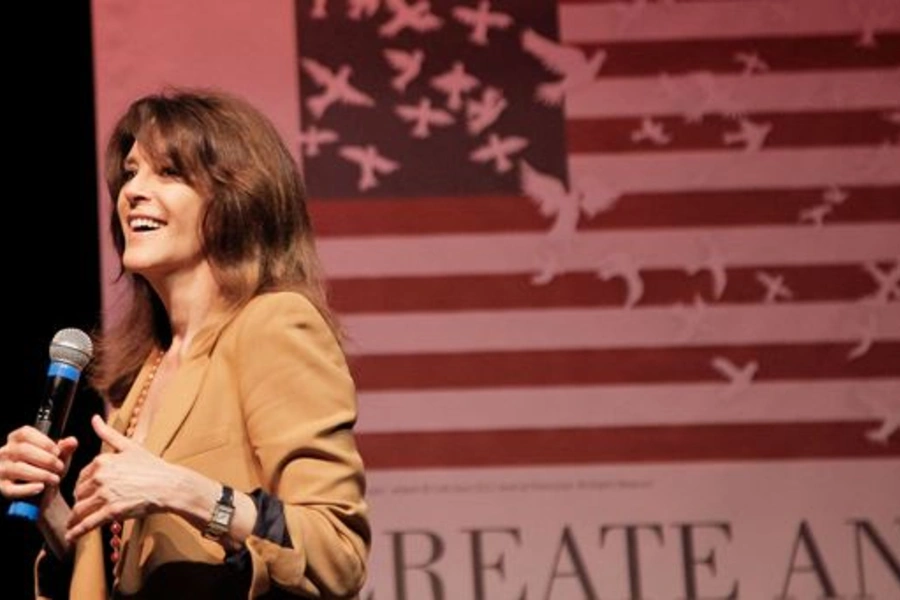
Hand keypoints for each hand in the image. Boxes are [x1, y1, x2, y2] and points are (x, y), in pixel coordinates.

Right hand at [0, 425, 76, 502]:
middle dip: (46, 460)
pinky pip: (11, 489)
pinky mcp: (1, 487)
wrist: (43, 491)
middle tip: (59, 467)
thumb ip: (65, 448)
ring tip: (55, 479)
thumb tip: (72, 441)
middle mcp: (5, 452)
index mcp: (17, 439)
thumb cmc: (48, 467)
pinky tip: (41, 487)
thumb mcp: (58, 456)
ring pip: (18, 469)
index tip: (57, 451)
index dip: (44, 442)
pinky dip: (28, 489)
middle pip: (23, 451)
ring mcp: (1, 470)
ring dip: (41, 474)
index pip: (25, 433)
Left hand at [66, 415, 174, 542]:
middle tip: (82, 509)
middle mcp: (100, 477)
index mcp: (102, 461)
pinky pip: (87, 523)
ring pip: (80, 509)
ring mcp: (105, 495)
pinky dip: (77, 531)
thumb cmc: (153, 466)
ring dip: (74, 519)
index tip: (86, 493)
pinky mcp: (112, 512)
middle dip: (80, 502)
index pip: (81, 477)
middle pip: (79, 494)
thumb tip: (95, 418)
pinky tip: (71, 536)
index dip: (83, 486)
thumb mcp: (129, 446)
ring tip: (72, 525)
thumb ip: (108, 434)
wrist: (170, 486)